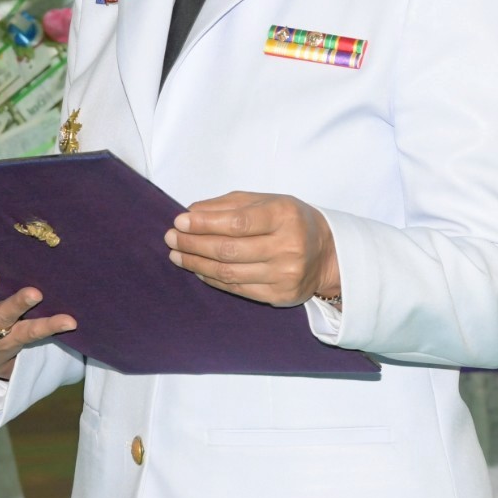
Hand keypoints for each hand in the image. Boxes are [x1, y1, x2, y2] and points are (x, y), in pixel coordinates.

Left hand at [167, 192, 339, 307]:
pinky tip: (197, 268)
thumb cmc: (289, 220)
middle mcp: (288, 247)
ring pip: (229, 272)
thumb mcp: (266, 201)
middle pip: (229, 250)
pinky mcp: (279, 296)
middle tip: (171, 238)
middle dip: (193, 243)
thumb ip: (229, 204)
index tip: (179, 221)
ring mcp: (284, 275)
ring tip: (176, 253)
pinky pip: (236, 288)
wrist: (327, 254)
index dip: (204, 223)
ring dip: (196, 263)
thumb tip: (191, 212)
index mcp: (285, 216)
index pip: (237, 222)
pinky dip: (212, 278)